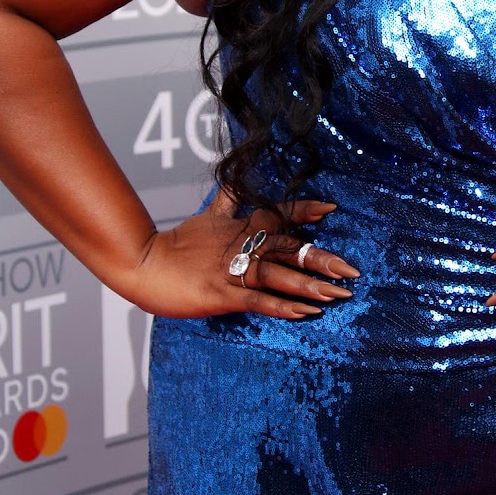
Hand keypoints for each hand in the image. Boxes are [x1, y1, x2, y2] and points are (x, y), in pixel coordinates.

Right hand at [119, 188, 358, 318]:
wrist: (143, 263)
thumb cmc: (176, 244)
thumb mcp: (207, 216)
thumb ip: (229, 202)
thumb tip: (239, 181)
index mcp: (240, 227)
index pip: (278, 213)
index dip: (304, 211)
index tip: (330, 209)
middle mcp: (241, 245)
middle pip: (288, 248)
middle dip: (321, 258)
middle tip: (352, 269)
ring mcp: (232, 270)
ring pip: (279, 275)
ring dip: (310, 285)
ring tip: (339, 294)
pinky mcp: (222, 294)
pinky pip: (258, 300)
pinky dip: (283, 305)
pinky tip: (306, 313)